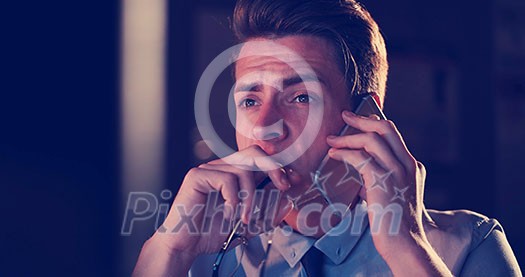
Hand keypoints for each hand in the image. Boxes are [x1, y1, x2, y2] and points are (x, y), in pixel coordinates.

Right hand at [133, 145, 291, 275]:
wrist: (186, 246)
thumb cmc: (210, 233)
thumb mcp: (248, 224)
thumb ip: (267, 214)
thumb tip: (289, 201)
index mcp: (234, 176)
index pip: (260, 161)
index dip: (279, 168)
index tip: (294, 181)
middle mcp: (222, 168)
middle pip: (254, 153)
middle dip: (274, 168)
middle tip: (283, 187)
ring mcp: (208, 170)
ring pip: (243, 169)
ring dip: (251, 197)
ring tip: (245, 218)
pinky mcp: (197, 176)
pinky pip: (226, 179)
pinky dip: (233, 199)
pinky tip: (228, 214)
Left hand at [326, 110, 451, 275]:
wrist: (404, 243)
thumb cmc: (395, 222)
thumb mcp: (393, 193)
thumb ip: (381, 177)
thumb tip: (360, 165)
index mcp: (412, 165)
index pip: (393, 134)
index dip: (374, 122)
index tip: (358, 119)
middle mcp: (407, 164)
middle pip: (385, 128)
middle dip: (362, 119)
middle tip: (344, 116)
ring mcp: (397, 171)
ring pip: (371, 139)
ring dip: (348, 137)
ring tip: (331, 141)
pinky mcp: (383, 181)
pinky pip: (360, 158)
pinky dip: (344, 153)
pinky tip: (334, 156)